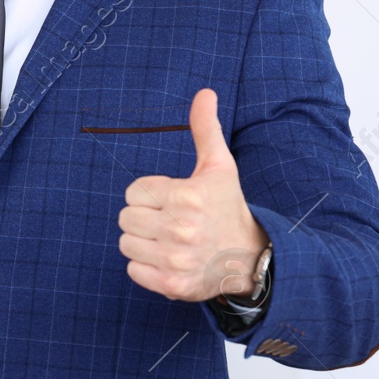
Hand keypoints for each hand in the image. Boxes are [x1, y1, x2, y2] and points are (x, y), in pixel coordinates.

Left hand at [117, 88, 270, 301]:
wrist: (252, 258)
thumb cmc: (227, 207)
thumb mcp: (219, 167)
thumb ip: (206, 129)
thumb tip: (204, 92)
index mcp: (188, 197)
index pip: (133, 191)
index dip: (150, 194)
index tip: (174, 200)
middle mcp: (182, 230)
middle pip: (125, 217)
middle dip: (144, 217)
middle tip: (171, 220)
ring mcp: (177, 260)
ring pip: (126, 243)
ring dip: (143, 242)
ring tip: (170, 240)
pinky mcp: (172, 285)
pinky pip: (132, 269)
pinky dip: (146, 266)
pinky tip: (169, 259)